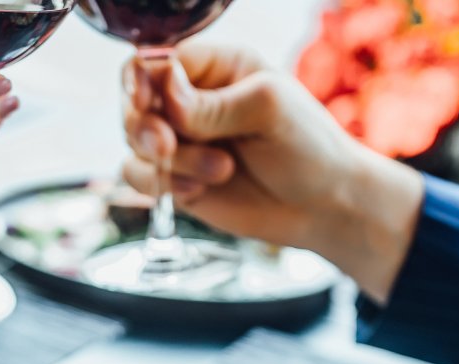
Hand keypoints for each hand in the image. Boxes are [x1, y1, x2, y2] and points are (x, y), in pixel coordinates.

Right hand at [120, 44, 423, 303]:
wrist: (323, 207)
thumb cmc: (308, 148)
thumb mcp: (269, 110)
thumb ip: (214, 103)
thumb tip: (165, 93)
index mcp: (217, 67)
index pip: (157, 60)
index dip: (141, 79)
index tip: (145, 101)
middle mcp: (192, 101)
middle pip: (134, 100)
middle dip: (146, 126)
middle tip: (168, 145)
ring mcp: (183, 141)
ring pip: (135, 142)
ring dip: (169, 162)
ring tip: (219, 171)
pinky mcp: (177, 179)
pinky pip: (139, 176)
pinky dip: (161, 186)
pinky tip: (198, 191)